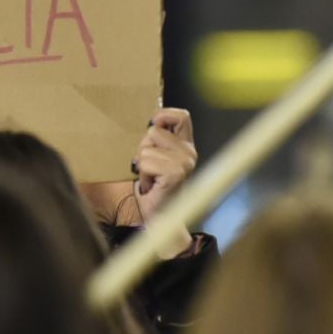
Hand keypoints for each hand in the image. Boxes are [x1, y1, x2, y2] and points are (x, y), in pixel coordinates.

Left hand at [134, 109, 197, 258]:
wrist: (161, 217)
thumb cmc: (155, 187)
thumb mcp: (156, 157)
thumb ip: (156, 140)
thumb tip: (151, 122)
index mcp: (187, 145)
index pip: (181, 115)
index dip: (163, 116)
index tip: (153, 128)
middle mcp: (190, 152)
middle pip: (153, 132)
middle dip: (144, 149)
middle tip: (151, 168)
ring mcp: (185, 162)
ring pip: (146, 149)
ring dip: (142, 165)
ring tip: (151, 178)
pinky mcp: (176, 173)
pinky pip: (145, 163)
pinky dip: (142, 175)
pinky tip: (152, 185)